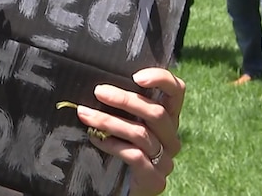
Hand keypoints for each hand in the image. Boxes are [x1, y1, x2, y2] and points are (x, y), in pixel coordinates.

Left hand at [76, 68, 184, 195]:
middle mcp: (171, 138)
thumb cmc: (118, 147)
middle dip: (124, 99)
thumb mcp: (123, 122)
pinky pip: (135, 156)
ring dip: (109, 121)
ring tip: (85, 114)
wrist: (119, 189)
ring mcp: (165, 160)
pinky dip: (112, 145)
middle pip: (156, 112)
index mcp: (167, 118)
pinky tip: (95, 140)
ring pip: (141, 134)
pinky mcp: (154, 179)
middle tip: (98, 91)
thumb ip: (121, 106)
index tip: (135, 76)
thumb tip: (99, 83)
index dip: (161, 79)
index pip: (176, 91)